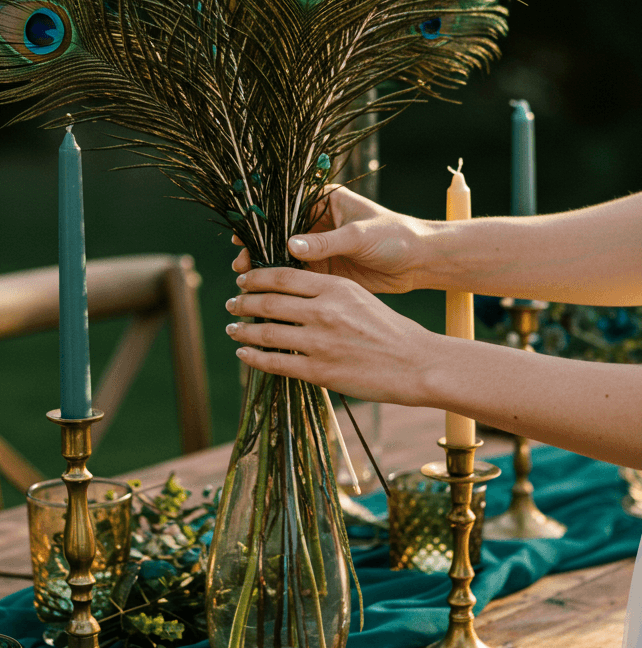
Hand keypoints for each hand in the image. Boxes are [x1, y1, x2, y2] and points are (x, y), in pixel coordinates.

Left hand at [225, 265, 440, 404]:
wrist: (416, 364)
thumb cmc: (390, 330)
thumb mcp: (359, 296)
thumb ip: (325, 292)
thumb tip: (290, 292)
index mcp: (334, 287)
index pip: (282, 276)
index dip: (256, 277)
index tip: (243, 280)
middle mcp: (323, 311)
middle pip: (268, 302)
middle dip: (243, 302)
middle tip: (232, 303)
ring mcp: (319, 342)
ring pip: (266, 332)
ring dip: (243, 330)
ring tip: (233, 328)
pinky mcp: (320, 371)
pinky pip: (276, 363)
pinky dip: (254, 357)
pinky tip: (244, 353)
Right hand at [232, 185, 435, 293]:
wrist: (422, 262)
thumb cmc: (396, 236)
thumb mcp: (359, 236)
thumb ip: (325, 242)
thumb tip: (290, 245)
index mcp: (325, 200)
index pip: (286, 207)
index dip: (263, 221)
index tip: (244, 235)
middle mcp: (319, 221)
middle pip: (280, 233)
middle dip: (260, 249)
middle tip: (242, 266)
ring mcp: (321, 247)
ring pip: (285, 257)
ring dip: (267, 269)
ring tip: (246, 283)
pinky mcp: (326, 270)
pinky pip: (299, 276)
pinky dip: (283, 285)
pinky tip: (266, 295)